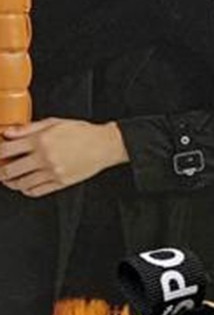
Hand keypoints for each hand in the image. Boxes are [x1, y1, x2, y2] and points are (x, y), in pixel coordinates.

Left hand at [0, 118, 127, 195]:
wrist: (103, 145)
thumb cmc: (81, 132)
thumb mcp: (52, 122)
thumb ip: (27, 128)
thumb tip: (7, 132)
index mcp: (40, 140)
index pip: (6, 150)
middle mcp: (44, 158)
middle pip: (9, 170)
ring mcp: (52, 172)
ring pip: (21, 183)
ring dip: (10, 182)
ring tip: (8, 179)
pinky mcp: (60, 183)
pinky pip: (36, 191)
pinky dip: (26, 190)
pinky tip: (24, 185)